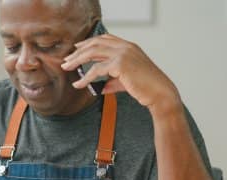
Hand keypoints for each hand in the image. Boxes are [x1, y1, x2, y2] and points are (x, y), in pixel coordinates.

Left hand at [61, 34, 181, 113]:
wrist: (159, 93)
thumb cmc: (146, 88)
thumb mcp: (125, 81)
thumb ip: (112, 81)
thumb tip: (99, 88)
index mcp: (129, 46)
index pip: (105, 38)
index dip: (89, 42)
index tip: (77, 48)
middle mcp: (125, 47)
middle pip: (95, 43)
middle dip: (78, 51)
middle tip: (66, 60)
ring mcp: (123, 54)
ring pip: (92, 53)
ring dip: (77, 60)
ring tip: (66, 68)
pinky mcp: (120, 64)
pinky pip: (96, 70)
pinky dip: (85, 78)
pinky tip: (78, 85)